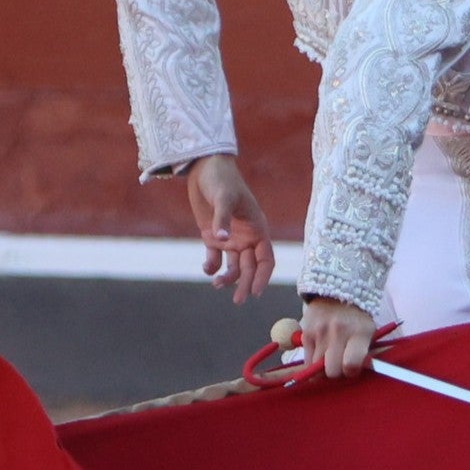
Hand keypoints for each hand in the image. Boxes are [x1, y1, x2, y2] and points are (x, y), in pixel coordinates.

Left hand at [186, 154, 274, 303]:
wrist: (203, 168)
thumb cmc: (221, 179)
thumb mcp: (224, 196)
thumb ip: (222, 218)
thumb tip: (222, 240)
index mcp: (258, 229)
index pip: (266, 259)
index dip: (263, 276)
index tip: (256, 292)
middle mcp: (247, 237)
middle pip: (250, 268)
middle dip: (245, 284)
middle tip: (239, 300)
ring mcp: (231, 238)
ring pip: (234, 267)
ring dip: (228, 278)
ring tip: (217, 284)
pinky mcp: (214, 237)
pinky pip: (216, 258)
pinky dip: (212, 266)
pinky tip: (208, 268)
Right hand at [296, 296, 377, 378]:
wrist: (337, 292)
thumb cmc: (357, 318)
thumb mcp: (369, 333)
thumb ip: (363, 354)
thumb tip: (353, 375)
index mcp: (359, 333)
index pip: (350, 364)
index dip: (350, 372)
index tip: (351, 369)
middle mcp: (338, 332)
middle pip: (331, 370)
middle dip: (336, 373)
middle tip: (339, 365)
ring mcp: (320, 333)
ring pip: (317, 367)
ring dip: (323, 368)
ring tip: (330, 358)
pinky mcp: (306, 333)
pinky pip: (307, 359)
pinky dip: (313, 361)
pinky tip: (321, 352)